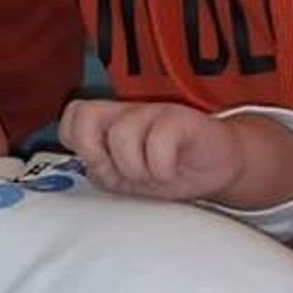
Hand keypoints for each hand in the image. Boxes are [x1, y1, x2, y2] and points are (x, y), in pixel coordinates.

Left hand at [58, 97, 292, 206]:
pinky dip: (161, 168)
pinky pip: (158, 141)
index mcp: (109, 124)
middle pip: (85, 115)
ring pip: (121, 134)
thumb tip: (84, 169)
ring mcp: (155, 113)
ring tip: (153, 176)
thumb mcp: (127, 179)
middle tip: (120, 172)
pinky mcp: (182, 120)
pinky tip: (171, 172)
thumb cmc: (169, 172)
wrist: (220, 168)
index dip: (77, 143)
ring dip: (135, 168)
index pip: (72, 116)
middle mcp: (128, 113)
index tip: (101, 166)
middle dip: (96, 152)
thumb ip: (101, 170)